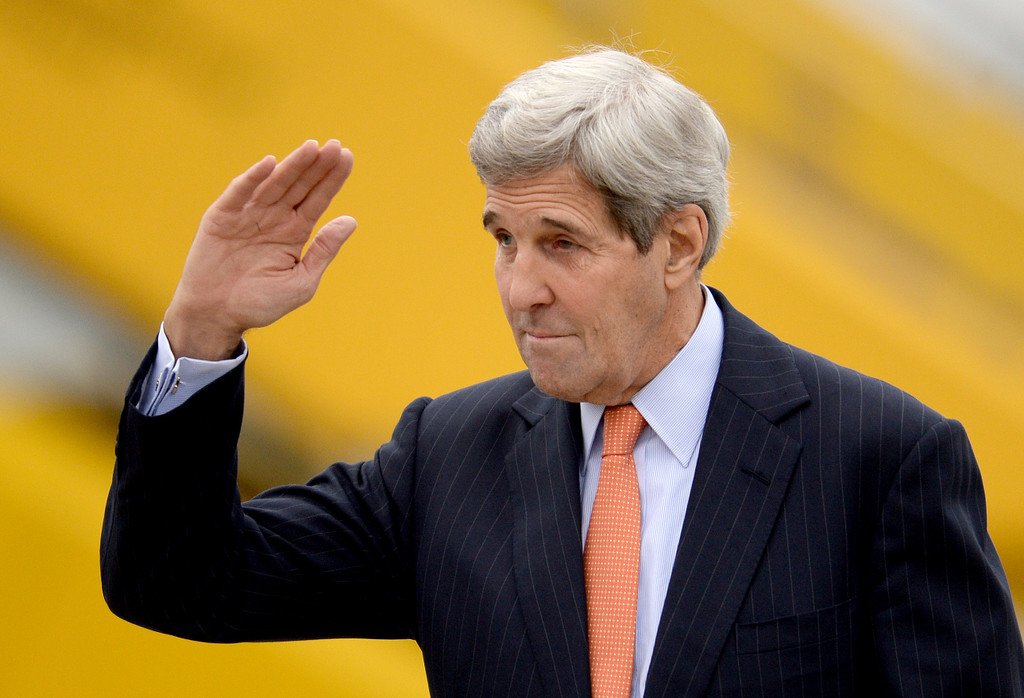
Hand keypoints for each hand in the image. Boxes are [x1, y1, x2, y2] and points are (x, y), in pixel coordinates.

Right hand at [163, 140, 355, 359]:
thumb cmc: (260, 303)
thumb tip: (350, 221)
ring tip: (312, 148)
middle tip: (335, 146)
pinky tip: (270, 164)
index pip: (318, 199)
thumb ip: (324, 250)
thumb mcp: (302, 281)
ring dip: (292, 166)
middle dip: (317, 166)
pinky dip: (253, 179)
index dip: (332, 179)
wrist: (216, 316)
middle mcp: (273, 218)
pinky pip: (239, 194)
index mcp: (295, 231)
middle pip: (300, 186)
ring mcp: (248, 215)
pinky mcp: (222, 217)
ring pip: (274, 184)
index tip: (348, 157)